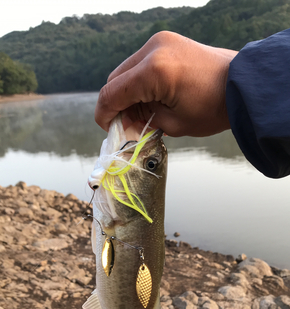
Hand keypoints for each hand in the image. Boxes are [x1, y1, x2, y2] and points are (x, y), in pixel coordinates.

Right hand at [95, 31, 237, 136]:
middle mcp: (153, 49)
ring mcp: (159, 41)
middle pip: (116, 79)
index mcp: (154, 71)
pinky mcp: (166, 40)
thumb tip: (124, 122)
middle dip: (116, 105)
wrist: (241, 86)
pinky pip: (140, 63)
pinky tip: (150, 98)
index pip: (112, 93)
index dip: (104, 114)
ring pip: (126, 70)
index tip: (107, 129)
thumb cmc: (213, 109)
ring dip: (127, 93)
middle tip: (126, 126)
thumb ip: (142, 121)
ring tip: (142, 113)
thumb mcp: (173, 124)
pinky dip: (139, 81)